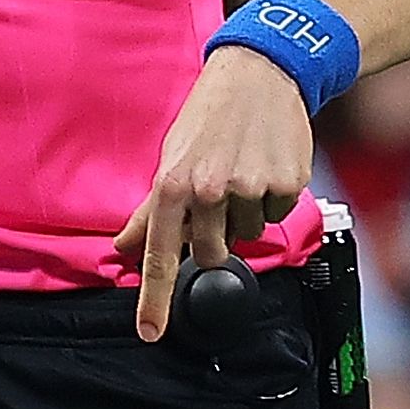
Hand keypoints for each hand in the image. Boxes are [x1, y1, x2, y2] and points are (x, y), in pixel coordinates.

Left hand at [114, 46, 313, 340]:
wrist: (260, 75)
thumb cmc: (207, 119)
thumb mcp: (169, 159)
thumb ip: (149, 212)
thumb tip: (122, 249)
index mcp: (174, 186)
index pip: (161, 255)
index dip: (153, 298)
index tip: (150, 333)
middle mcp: (211, 191)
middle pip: (213, 253)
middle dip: (215, 237)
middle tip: (216, 198)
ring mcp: (251, 188)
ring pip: (249, 234)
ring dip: (244, 213)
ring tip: (240, 171)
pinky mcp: (287, 183)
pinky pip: (278, 214)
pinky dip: (272, 198)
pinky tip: (264, 166)